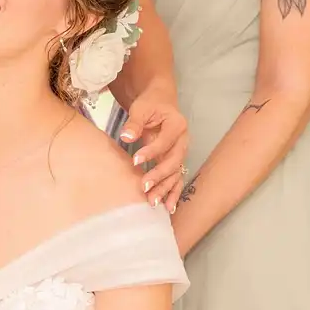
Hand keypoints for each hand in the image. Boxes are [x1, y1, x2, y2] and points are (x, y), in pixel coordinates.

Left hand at [119, 86, 188, 209]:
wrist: (160, 102)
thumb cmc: (150, 104)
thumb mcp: (141, 108)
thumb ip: (134, 123)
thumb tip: (127, 137)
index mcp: (177, 125)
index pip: (165, 142)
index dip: (151, 152)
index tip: (135, 160)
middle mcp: (183, 141)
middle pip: (174, 162)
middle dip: (159, 176)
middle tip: (144, 187)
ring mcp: (180, 152)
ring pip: (176, 173)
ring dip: (165, 189)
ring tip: (154, 202)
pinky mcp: (175, 161)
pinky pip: (176, 179)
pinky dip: (173, 193)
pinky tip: (168, 208)